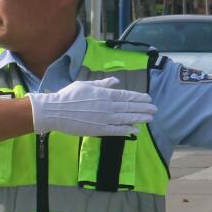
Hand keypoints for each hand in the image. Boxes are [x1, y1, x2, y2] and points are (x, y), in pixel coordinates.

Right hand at [28, 77, 156, 135]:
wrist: (57, 110)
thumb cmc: (69, 95)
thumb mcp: (86, 84)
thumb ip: (102, 83)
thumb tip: (115, 81)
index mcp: (105, 94)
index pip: (126, 95)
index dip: (138, 97)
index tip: (148, 98)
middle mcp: (108, 106)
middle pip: (129, 107)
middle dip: (143, 108)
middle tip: (154, 109)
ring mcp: (104, 119)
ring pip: (126, 119)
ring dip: (139, 118)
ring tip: (150, 118)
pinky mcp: (99, 129)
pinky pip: (116, 131)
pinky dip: (127, 130)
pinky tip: (135, 130)